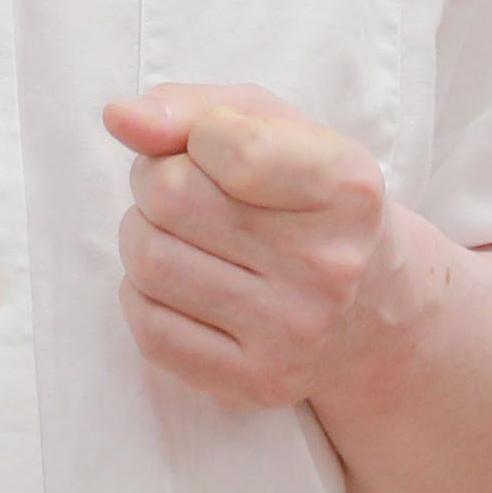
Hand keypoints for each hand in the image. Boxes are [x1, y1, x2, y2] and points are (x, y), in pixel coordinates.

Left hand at [106, 85, 443, 413]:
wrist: (372, 309)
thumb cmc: (306, 198)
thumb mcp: (275, 130)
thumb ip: (194, 110)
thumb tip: (119, 118)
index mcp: (347, 187)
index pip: (223, 143)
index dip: (194, 135)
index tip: (211, 146)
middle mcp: (329, 265)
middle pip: (171, 198)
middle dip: (154, 181)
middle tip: (178, 189)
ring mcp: (294, 332)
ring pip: (149, 262)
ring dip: (141, 236)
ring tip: (176, 235)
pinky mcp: (256, 382)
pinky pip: (149, 329)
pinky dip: (143, 297)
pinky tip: (180, 286)